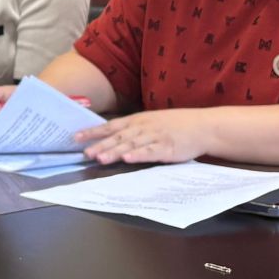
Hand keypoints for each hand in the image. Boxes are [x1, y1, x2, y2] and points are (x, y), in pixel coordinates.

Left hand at [74, 108, 218, 166]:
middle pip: (118, 136)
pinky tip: (128, 159)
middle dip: (100, 145)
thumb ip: (132, 130)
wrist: (202, 126)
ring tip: (100, 158)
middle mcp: (143, 127)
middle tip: (85, 153)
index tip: (76, 137)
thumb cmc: (175, 125)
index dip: (93, 132)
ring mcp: (155, 136)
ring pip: (131, 144)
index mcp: (138, 120)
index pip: (110, 126)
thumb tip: (110, 139)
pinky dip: (139, 155)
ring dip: (115, 151)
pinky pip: (151, 151)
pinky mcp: (167, 147)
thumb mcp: (150, 122)